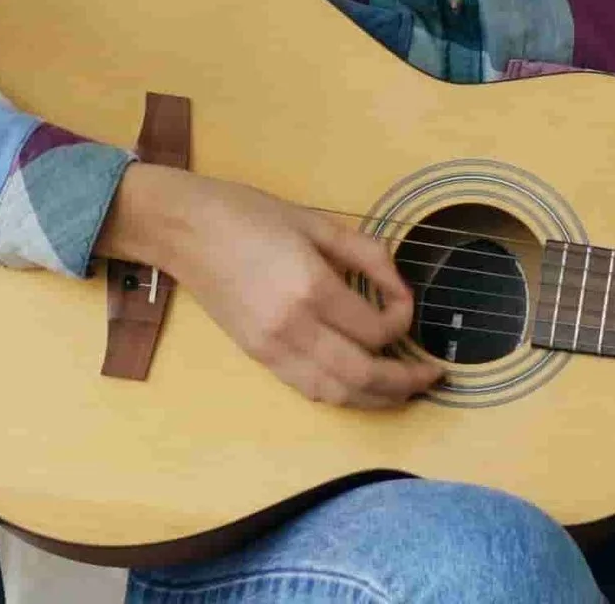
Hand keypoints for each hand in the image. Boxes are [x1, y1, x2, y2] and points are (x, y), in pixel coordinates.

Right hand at [98, 165, 442, 409]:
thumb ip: (367, 254)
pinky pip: (308, 389)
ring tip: (405, 392)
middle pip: (362, 374)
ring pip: (336, 392)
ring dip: (377, 399)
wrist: (184, 229)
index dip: (404, 321)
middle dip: (404, 382)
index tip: (407, 304)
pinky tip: (362, 389)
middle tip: (431, 376)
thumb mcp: (317, 221)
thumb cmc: (249, 214)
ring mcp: (271, 348)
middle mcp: (292, 327)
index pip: (376, 328)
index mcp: (311, 286)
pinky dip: (341, 396)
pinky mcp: (257, 356)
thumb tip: (400, 287)